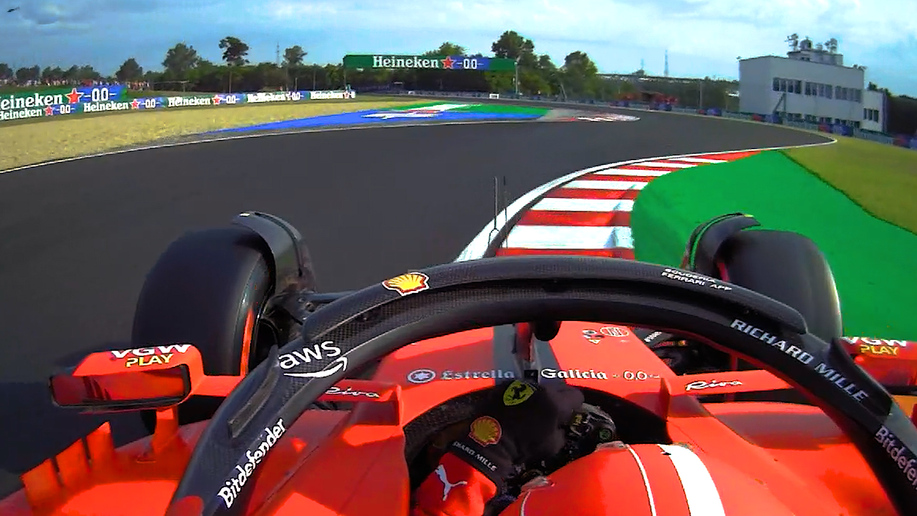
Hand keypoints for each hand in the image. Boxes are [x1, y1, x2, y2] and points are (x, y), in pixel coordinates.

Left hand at [446, 379, 583, 485]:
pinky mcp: (505, 385)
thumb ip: (561, 434)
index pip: (576, 396)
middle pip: (558, 387)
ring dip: (539, 396)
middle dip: (559, 398)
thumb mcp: (551, 447)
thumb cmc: (523, 446)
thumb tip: (560, 427)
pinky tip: (516, 407)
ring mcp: (521, 384)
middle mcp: (540, 388)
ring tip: (532, 409)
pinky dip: (522, 396)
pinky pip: (520, 387)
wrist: (489, 440)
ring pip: (538, 386)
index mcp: (555, 402)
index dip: (576, 405)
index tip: (570, 413)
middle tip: (554, 411)